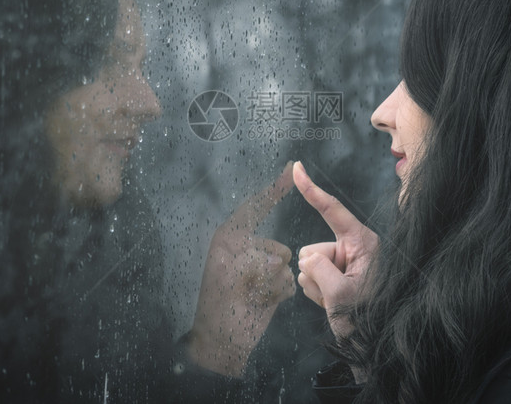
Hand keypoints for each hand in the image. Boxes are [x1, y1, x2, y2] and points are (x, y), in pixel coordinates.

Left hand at [187, 162, 295, 376]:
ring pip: (285, 265)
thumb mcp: (229, 273)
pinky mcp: (272, 284)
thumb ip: (256, 257)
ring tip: (252, 297)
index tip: (292, 168)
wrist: (223, 342)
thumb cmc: (218, 306)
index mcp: (229, 238)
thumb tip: (280, 261)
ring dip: (272, 284)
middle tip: (246, 288)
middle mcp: (245, 249)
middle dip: (266, 269)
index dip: (274, 189)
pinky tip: (262, 302)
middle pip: (275, 247)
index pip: (255, 207)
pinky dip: (278, 293)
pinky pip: (289, 281)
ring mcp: (260, 267)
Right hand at [294, 161, 378, 340]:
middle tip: (335, 294)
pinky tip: (333, 305)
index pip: (332, 210)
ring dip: (317, 287)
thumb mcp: (340, 294)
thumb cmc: (367, 322)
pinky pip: (311, 278)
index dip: (311, 189)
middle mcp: (355, 249)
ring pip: (308, 266)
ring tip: (338, 303)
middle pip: (313, 248)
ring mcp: (346, 264)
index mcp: (362, 243)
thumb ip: (317, 268)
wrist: (374, 351)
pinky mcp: (338, 277)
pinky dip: (317, 294)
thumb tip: (306, 260)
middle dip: (315, 272)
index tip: (297, 167)